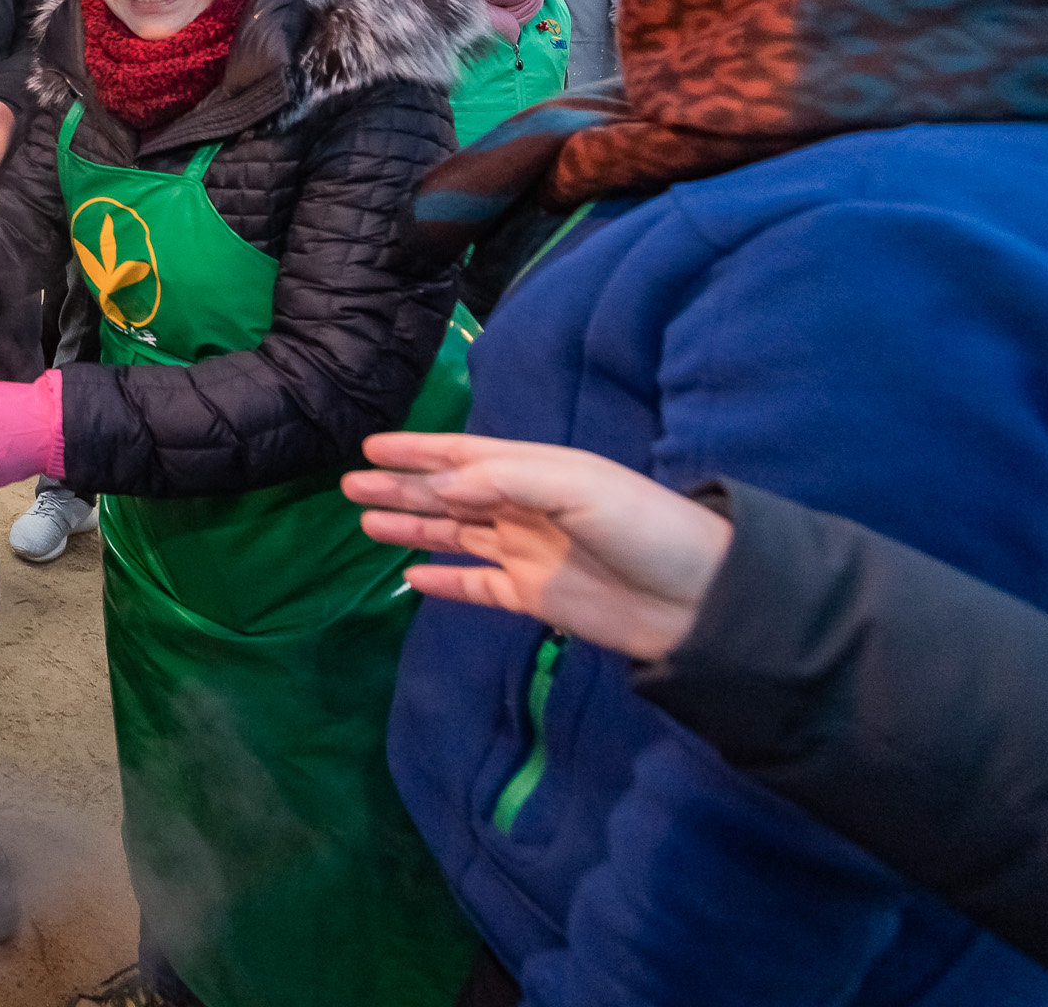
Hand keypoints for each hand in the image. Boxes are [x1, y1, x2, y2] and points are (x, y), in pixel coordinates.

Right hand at [340, 432, 733, 660]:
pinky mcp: (534, 598)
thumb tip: (437, 482)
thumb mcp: (574, 485)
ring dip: (412, 528)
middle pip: (449, 495)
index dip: (417, 450)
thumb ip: (501, 479)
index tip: (370, 447)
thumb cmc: (642, 526)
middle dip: (401, 488)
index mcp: (535, 472)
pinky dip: (444, 581)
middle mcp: (525, 509)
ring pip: (455, 537)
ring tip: (365, 522)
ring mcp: (527, 554)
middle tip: (348, 486)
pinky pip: (476, 587)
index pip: (463, 455)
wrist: (698, 599)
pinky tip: (410, 576)